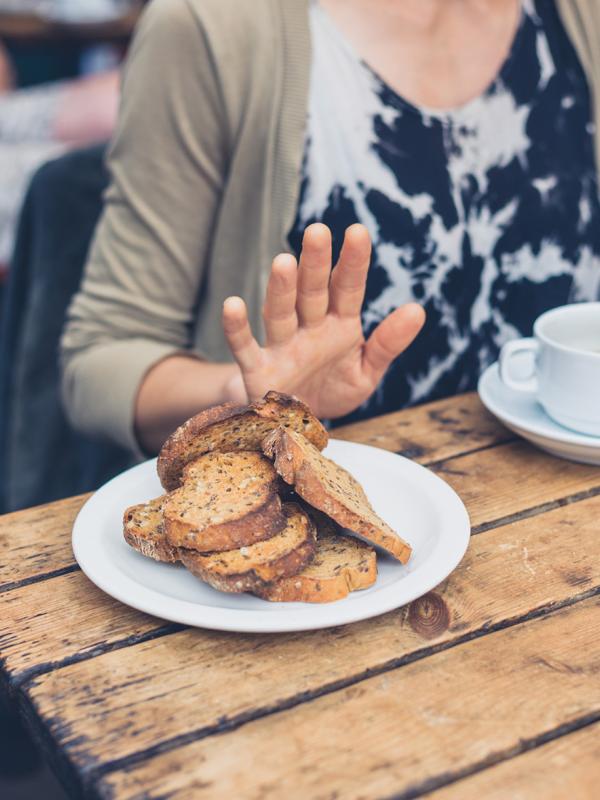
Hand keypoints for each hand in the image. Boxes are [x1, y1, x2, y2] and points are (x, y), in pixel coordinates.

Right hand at [222, 223, 424, 418]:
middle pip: (312, 292)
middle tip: (317, 231)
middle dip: (314, 264)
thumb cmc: (333, 389)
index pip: (347, 288)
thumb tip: (418, 310)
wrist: (299, 425)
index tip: (358, 232)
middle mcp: (309, 329)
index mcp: (339, 325)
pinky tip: (233, 305)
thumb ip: (388, 343)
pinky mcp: (259, 370)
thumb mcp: (367, 371)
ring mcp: (282, 347)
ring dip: (281, 289)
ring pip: (280, 313)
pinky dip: (238, 329)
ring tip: (284, 262)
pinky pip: (245, 347)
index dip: (352, 262)